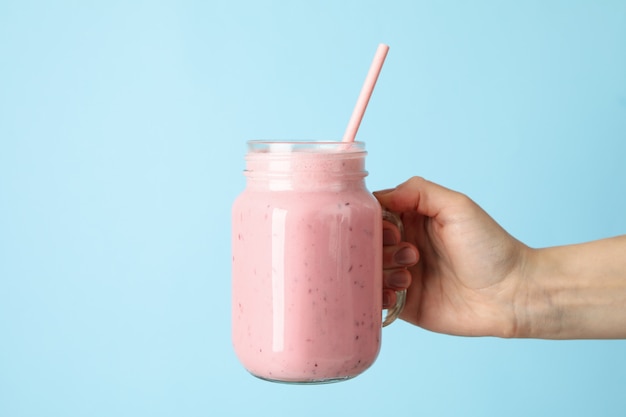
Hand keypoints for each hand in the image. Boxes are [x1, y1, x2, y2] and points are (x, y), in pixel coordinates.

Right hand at [377, 177, 528, 337]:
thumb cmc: (490, 248)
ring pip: (368, 270)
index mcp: (413, 220)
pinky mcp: (404, 303)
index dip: (373, 221)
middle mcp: (404, 245)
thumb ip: (418, 192)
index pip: (374, 214)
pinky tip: (397, 293)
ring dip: (382, 272)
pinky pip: (375, 298)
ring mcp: (402, 275)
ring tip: (409, 276)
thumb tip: (382, 196)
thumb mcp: (457, 206)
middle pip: (367, 243)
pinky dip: (377, 295)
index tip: (392, 230)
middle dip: (379, 248)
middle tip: (407, 253)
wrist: (512, 295)